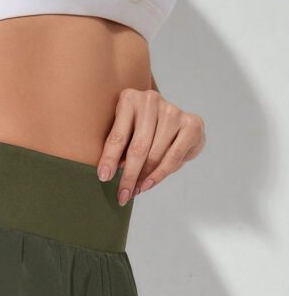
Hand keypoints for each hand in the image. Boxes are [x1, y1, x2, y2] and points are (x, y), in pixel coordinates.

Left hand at [96, 88, 205, 205]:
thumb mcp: (123, 135)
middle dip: (129, 176)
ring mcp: (173, 111)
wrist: (169, 120)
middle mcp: (151, 100)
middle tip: (122, 196)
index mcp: (129, 99)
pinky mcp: (192, 123)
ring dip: (144, 178)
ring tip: (135, 190)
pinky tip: (149, 184)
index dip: (109, 159)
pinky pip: (174, 156)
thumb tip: (108, 174)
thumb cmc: (138, 130)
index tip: (103, 178)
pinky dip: (160, 174)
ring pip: (156, 155)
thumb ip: (118, 149)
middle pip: (138, 148)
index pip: (118, 136)